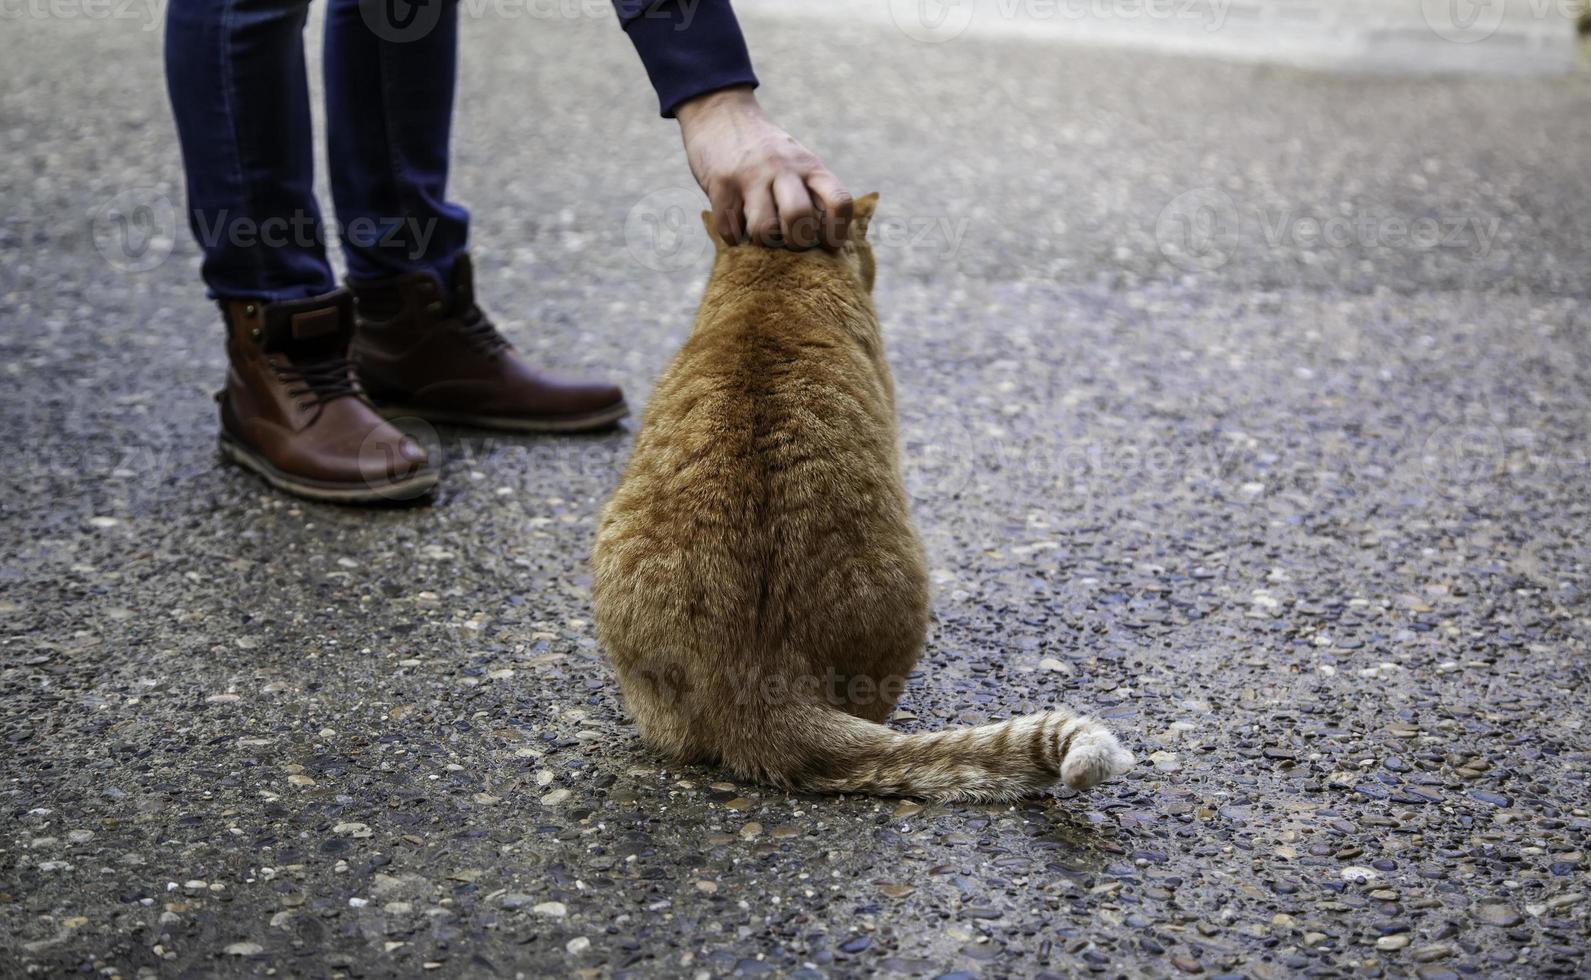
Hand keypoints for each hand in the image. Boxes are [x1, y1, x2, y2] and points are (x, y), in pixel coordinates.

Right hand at [675, 85, 852, 250]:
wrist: (720, 114)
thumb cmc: (765, 152)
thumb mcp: (797, 161)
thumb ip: (812, 193)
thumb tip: (827, 243)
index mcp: (809, 166)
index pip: (839, 202)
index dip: (838, 232)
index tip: (828, 246)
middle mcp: (783, 168)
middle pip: (799, 217)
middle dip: (796, 243)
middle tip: (789, 243)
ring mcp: (750, 175)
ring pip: (764, 229)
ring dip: (763, 243)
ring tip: (760, 235)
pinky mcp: (721, 185)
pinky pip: (730, 230)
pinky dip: (733, 238)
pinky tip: (735, 227)